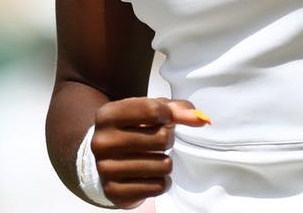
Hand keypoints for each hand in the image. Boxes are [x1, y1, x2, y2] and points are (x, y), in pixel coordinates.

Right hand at [91, 97, 211, 208]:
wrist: (106, 160)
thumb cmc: (133, 129)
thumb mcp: (149, 111)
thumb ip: (176, 110)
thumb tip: (200, 119)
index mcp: (107, 115)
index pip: (152, 110)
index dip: (168, 115)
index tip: (165, 118)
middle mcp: (101, 141)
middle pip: (161, 139)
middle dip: (168, 139)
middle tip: (157, 140)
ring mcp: (105, 168)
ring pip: (162, 165)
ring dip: (165, 162)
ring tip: (153, 158)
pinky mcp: (114, 191)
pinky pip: (158, 186)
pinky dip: (161, 181)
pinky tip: (150, 175)